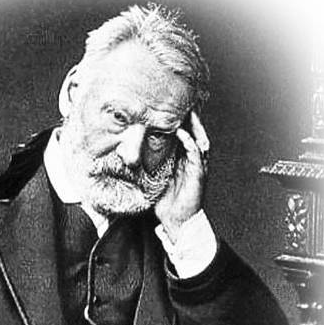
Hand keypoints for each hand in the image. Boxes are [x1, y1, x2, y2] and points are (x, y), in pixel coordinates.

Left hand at [154, 111, 209, 241]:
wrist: (177, 222)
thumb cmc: (165, 204)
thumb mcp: (152, 180)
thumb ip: (145, 167)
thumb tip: (124, 158)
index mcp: (182, 161)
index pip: (183, 136)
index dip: (178, 122)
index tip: (167, 108)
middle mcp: (192, 161)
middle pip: (194, 133)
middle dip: (189, 118)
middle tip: (181, 102)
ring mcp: (197, 167)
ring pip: (198, 139)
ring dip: (193, 125)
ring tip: (186, 111)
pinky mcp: (199, 174)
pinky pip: (196, 154)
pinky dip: (189, 142)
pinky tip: (182, 133)